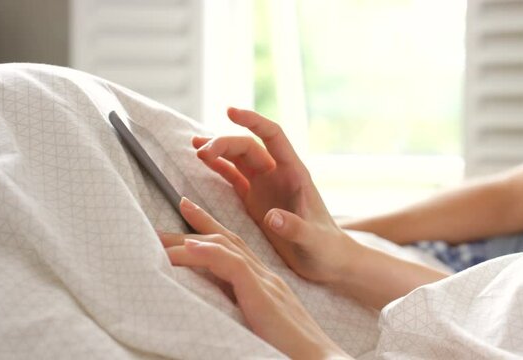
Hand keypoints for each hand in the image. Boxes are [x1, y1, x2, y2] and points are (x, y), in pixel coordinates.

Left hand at [158, 197, 348, 358]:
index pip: (234, 248)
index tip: (185, 218)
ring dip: (189, 240)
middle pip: (226, 240)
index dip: (209, 230)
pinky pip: (231, 264)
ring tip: (159, 237)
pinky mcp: (263, 293)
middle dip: (192, 229)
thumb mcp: (262, 326)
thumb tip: (216, 313)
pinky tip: (186, 248)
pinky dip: (207, 253)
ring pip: (225, 247)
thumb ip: (245, 312)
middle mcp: (267, 276)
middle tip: (158, 227)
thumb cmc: (292, 350)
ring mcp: (267, 281)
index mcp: (267, 283)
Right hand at [192, 108, 358, 284]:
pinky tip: (202, 162)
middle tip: (201, 151)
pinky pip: (233, 177)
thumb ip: (295, 227)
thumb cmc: (326, 248)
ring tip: (195, 148)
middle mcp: (279, 174)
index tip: (229, 111)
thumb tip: (271, 216)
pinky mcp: (255, 200)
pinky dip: (218, 168)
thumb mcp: (313, 240)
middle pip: (249, 147)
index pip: (273, 136)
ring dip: (218, 151)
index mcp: (295, 173)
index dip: (253, 121)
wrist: (328, 261)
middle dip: (225, 143)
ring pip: (238, 159)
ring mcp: (266, 186)